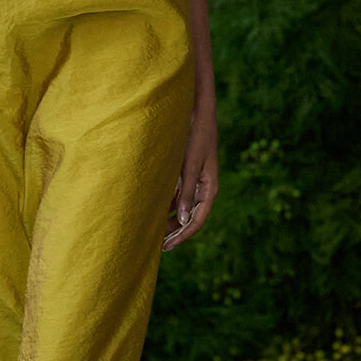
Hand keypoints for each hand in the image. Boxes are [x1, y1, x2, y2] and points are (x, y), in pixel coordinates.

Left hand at [163, 99, 218, 249]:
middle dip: (174, 233)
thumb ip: (186, 191)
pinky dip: (166, 206)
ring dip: (169, 221)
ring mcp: (194, 183)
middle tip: (157, 247)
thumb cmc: (196, 137)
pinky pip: (176, 197)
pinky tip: (152, 212)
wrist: (197, 114)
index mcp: (209, 189)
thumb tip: (184, 220)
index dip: (182, 236)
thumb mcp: (190, 164)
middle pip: (189, 219)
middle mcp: (202, 189)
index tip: (167, 246)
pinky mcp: (185, 175)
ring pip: (182, 209)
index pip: (197, 221)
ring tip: (152, 233)